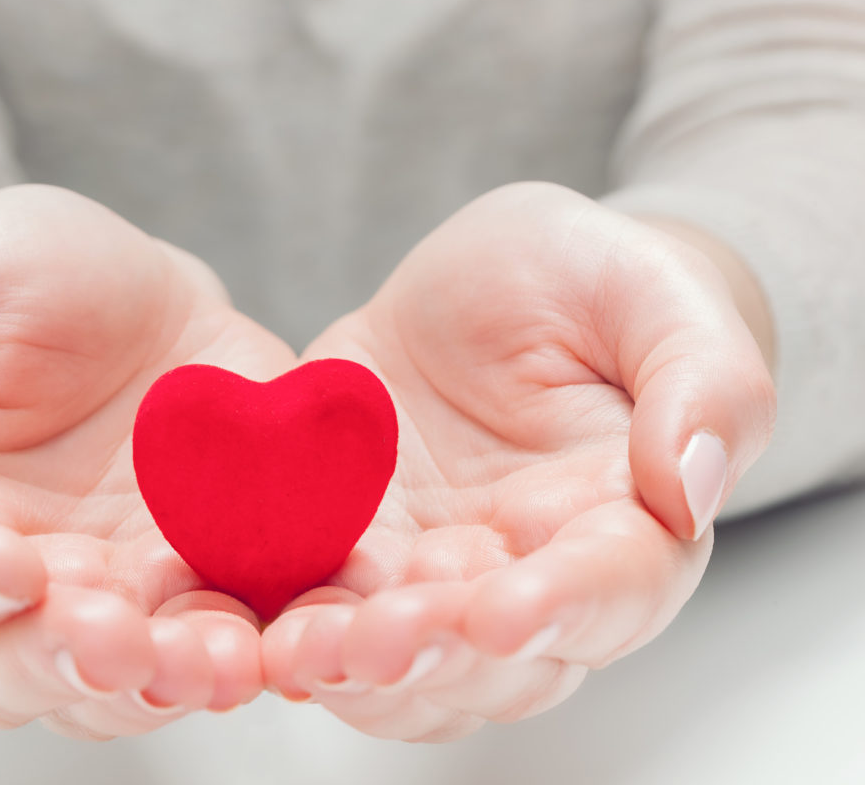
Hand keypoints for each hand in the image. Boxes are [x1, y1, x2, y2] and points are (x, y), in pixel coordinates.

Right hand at [0, 185, 296, 737]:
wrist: (139, 292)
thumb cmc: (9, 282)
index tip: (4, 556)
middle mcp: (1, 591)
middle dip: (52, 663)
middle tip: (107, 633)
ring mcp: (105, 602)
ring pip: (108, 687)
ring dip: (155, 682)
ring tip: (205, 657)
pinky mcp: (197, 592)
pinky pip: (213, 648)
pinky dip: (240, 656)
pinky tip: (266, 644)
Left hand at [262, 182, 775, 740]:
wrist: (498, 288)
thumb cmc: (593, 284)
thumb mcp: (652, 293)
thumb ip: (704, 382)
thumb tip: (696, 486)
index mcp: (623, 521)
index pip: (611, 588)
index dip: (562, 608)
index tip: (504, 610)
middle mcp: (526, 573)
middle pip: (495, 659)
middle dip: (434, 656)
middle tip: (378, 639)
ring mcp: (430, 572)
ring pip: (402, 664)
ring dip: (352, 667)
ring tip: (300, 650)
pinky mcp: (350, 549)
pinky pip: (316, 608)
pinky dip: (283, 627)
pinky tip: (247, 626)